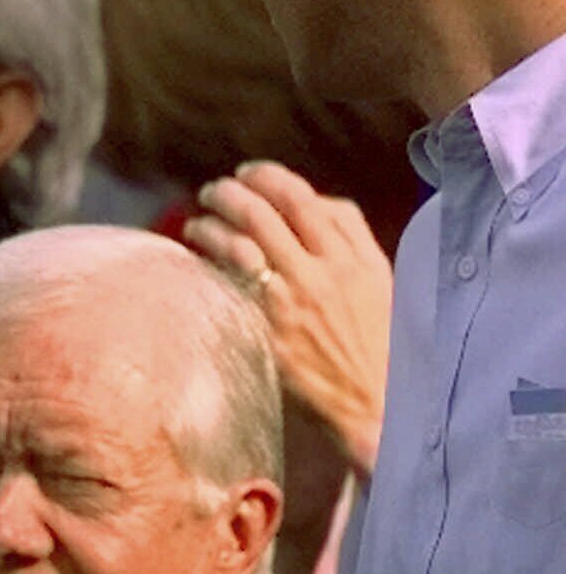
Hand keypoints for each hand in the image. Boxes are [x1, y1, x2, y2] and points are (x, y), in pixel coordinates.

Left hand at [182, 162, 391, 482]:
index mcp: (353, 257)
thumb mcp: (378, 281)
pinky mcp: (269, 334)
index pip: (307, 199)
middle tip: (213, 191)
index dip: (271, 177)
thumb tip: (318, 203)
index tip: (250, 172)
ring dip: (212, 223)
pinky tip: (195, 258)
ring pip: (243, 243)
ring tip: (196, 220)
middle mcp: (322, 273)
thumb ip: (351, 239)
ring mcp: (293, 303)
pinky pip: (230, 285)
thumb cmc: (376, 342)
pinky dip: (209, 263)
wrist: (375, 401)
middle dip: (233, 192)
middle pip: (268, 213)